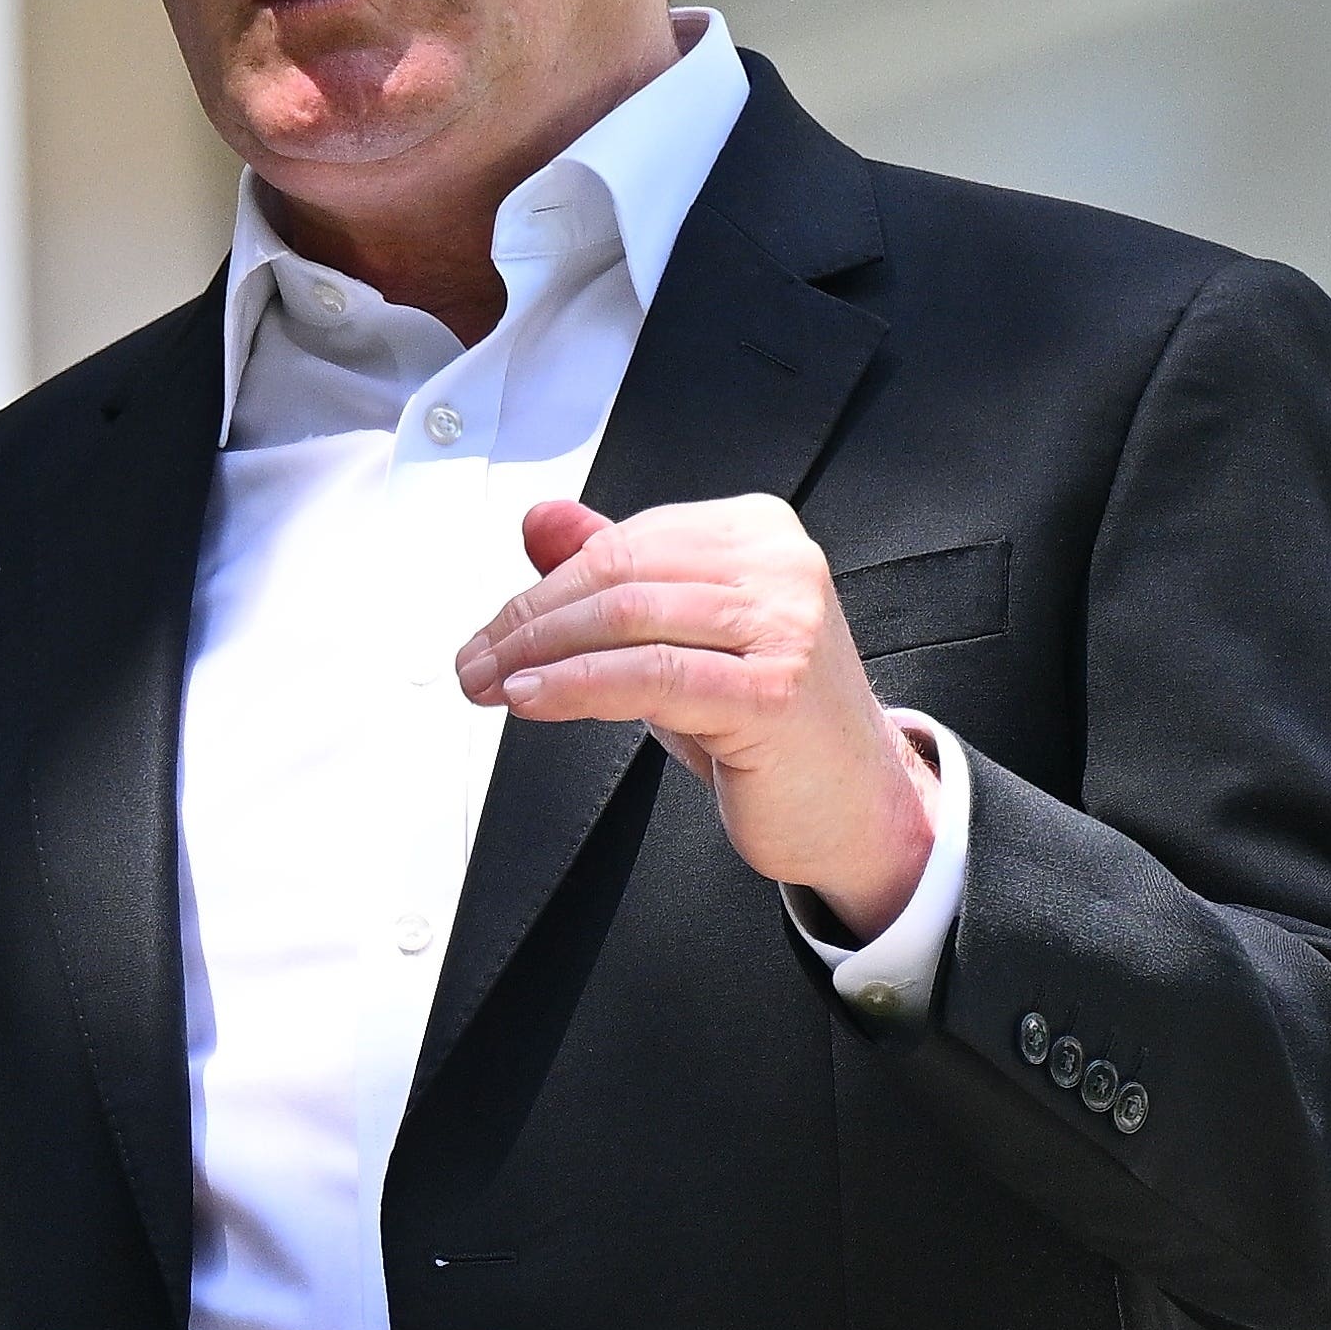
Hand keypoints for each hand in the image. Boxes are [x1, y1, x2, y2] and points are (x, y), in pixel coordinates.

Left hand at [455, 493, 938, 934]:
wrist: (854, 806)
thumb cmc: (769, 723)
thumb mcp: (681, 637)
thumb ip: (617, 575)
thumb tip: (540, 523)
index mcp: (758, 533)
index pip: (623, 543)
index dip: (543, 587)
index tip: (492, 631)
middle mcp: (780, 566)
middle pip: (618, 576)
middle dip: (527, 621)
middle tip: (476, 662)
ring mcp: (785, 625)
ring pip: (626, 619)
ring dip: (538, 654)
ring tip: (491, 685)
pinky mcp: (775, 690)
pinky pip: (651, 676)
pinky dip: (578, 685)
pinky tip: (534, 698)